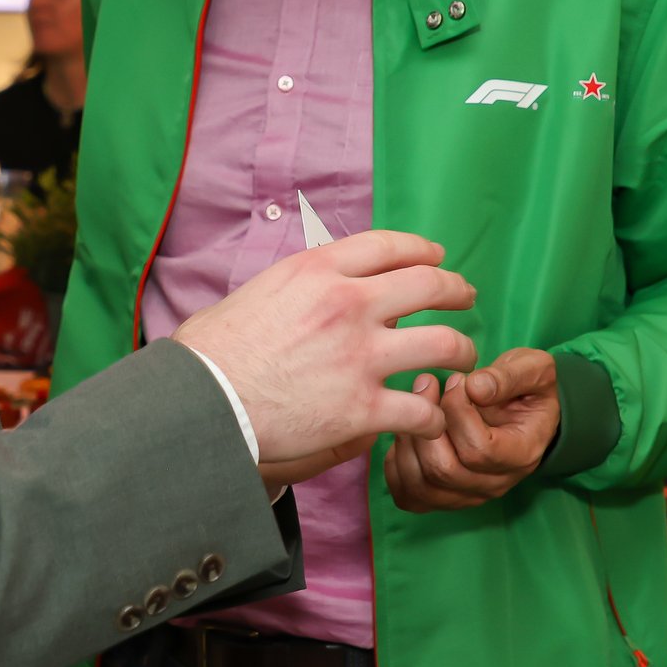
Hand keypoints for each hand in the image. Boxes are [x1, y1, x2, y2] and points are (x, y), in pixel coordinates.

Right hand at [173, 230, 477, 487]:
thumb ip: (298, 285)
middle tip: (466, 297)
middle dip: (456, 290)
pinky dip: (431, 416)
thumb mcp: (256, 292)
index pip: (389, 246)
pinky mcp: (362, 408)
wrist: (200, 403)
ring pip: (444, 344)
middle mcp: (349, 304)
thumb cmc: (212, 353)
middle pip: (430, 284)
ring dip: (461, 352)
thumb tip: (316, 288)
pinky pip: (420, 410)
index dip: (423, 250)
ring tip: (463, 361)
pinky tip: (429, 420)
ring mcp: (361, 356)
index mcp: (318, 270)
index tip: (436, 257)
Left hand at [382, 348, 560, 511]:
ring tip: (413, 406)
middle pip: (444, 470)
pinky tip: (406, 432)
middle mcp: (495, 483)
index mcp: (521, 454)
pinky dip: (397, 465)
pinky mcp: (443, 497)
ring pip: (421, 484)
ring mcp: (468, 494)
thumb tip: (474, 388)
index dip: (457, 412)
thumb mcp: (533, 370)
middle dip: (425, 423)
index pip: (479, 450)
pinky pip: (408, 495)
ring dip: (407, 441)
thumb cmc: (527, 387)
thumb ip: (509, 377)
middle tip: (426, 385)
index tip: (455, 380)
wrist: (523, 409)